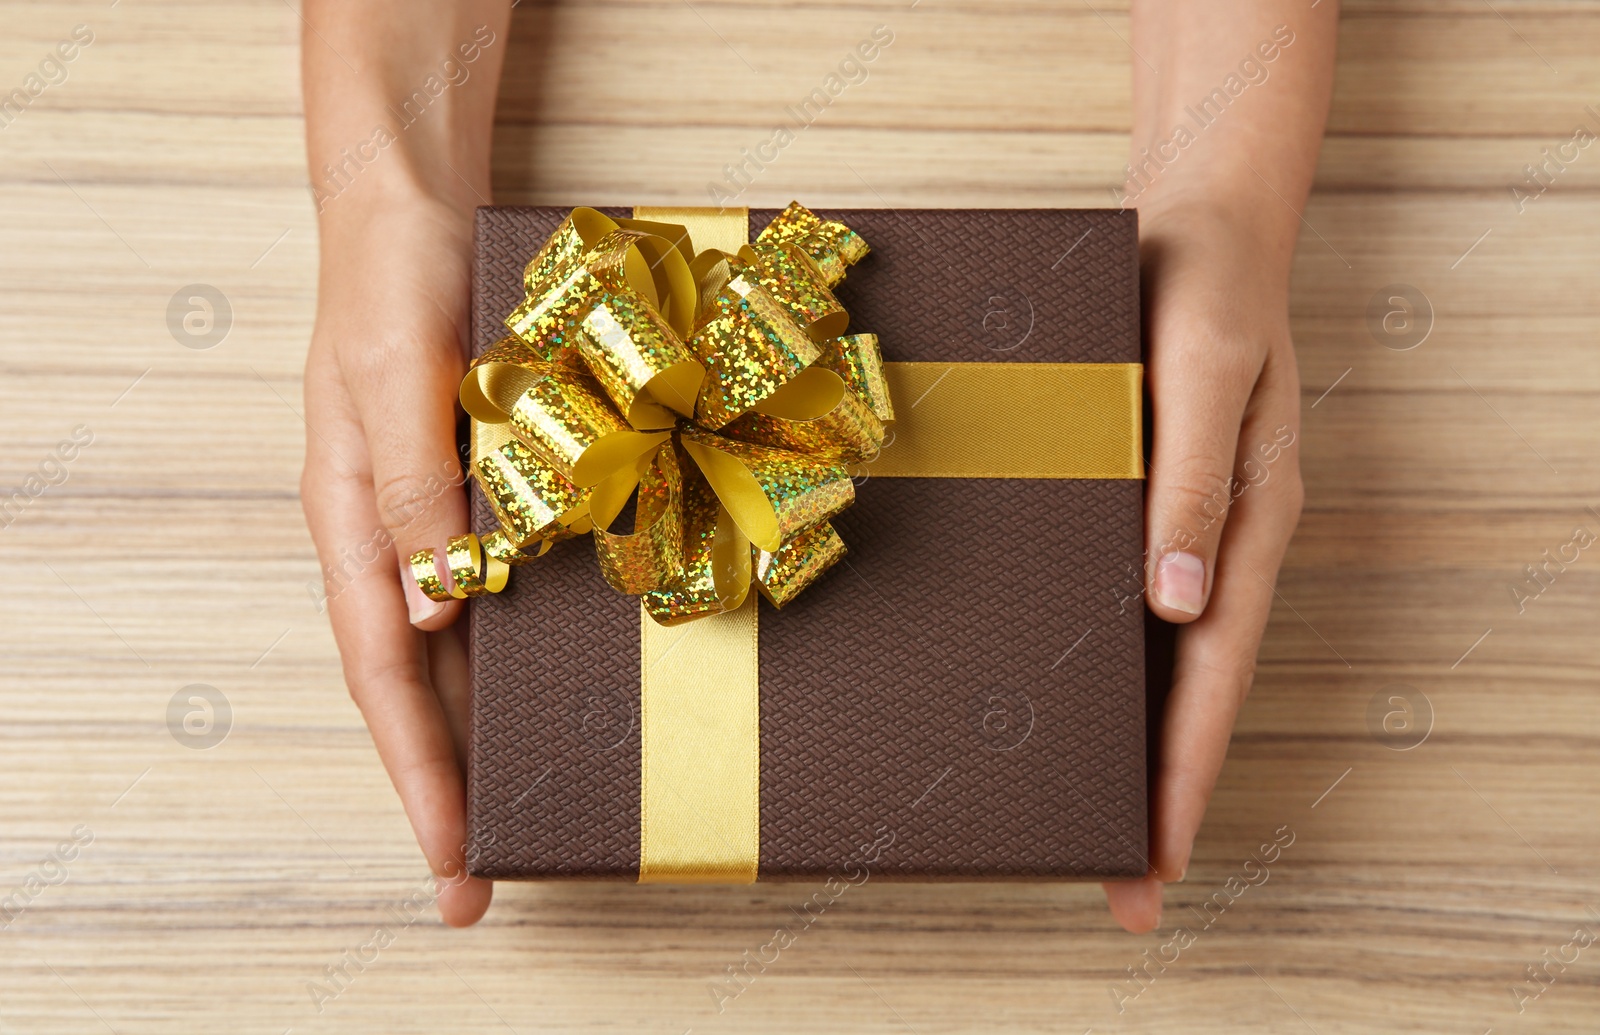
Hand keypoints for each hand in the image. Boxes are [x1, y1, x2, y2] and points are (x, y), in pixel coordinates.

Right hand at [299, 179, 491, 925]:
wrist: (416, 201)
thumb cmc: (395, 275)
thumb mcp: (395, 378)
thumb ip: (414, 492)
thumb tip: (432, 617)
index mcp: (352, 520)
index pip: (383, 676)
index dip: (418, 775)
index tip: (450, 861)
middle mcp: (394, 533)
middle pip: (418, 685)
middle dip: (449, 785)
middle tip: (483, 880)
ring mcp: (441, 514)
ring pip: (461, 649)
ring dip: (489, 730)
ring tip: (526, 811)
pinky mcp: (486, 485)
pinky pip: (504, 586)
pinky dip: (524, 648)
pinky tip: (557, 688)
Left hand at [1102, 203, 1304, 931]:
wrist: (1195, 219)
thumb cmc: (1204, 288)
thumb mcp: (1202, 374)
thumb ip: (1189, 483)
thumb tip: (1176, 607)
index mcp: (1247, 522)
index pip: (1213, 672)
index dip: (1184, 770)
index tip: (1157, 858)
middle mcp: (1214, 541)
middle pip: (1187, 687)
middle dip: (1159, 790)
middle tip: (1124, 889)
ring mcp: (1177, 528)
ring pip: (1156, 658)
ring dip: (1129, 741)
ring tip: (1092, 821)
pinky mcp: (1137, 501)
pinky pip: (1121, 603)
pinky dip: (1103, 666)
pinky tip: (1067, 701)